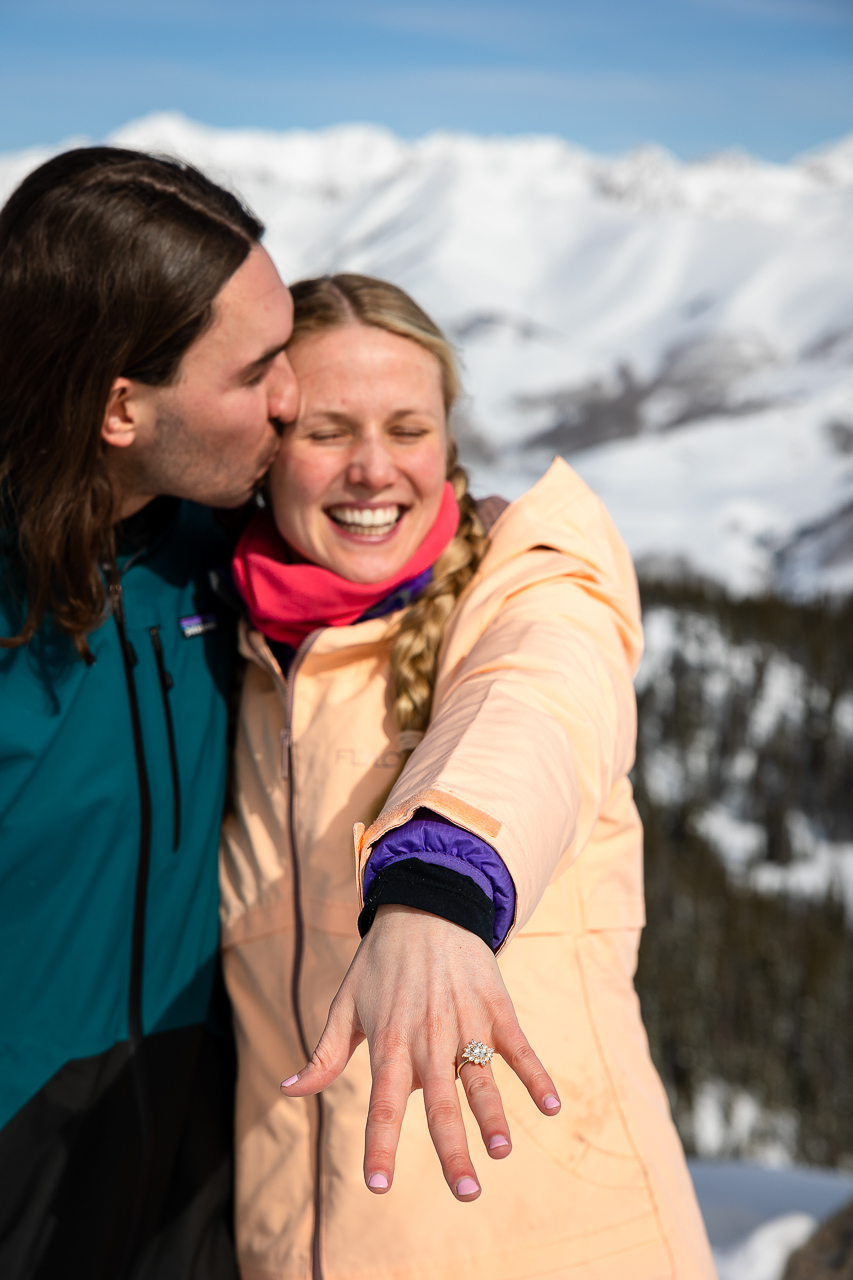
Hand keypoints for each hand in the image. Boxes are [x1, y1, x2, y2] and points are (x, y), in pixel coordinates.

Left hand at [280, 904, 559, 1201]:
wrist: (426, 906)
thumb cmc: (381, 963)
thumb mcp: (346, 1004)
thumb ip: (325, 1054)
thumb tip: (289, 1091)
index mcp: (390, 1042)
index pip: (383, 1103)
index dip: (380, 1145)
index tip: (377, 1186)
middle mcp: (428, 1037)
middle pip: (440, 1102)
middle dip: (452, 1150)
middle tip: (465, 1194)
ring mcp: (466, 1022)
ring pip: (480, 1078)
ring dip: (493, 1116)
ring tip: (501, 1152)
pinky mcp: (495, 1007)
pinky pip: (518, 1047)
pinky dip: (535, 1075)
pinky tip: (552, 1105)